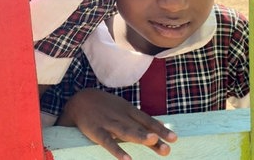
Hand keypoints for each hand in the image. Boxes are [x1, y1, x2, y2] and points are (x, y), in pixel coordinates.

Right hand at [58, 89, 177, 159]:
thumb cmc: (105, 107)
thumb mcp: (123, 109)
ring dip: (139, 136)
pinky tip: (127, 159)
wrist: (79, 100)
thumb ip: (139, 119)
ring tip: (152, 141)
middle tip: (168, 146)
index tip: (174, 138)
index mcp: (129, 111)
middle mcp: (121, 117)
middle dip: (154, 136)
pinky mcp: (97, 131)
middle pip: (140, 128)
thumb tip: (158, 128)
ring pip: (126, 131)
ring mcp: (109, 123)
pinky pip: (108, 142)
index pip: (147, 121)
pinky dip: (117, 150)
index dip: (161, 129)